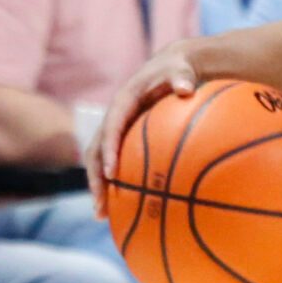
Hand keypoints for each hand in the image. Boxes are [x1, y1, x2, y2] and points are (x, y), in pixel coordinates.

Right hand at [91, 46, 200, 206]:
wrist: (171, 67)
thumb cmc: (178, 71)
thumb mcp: (180, 70)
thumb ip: (182, 78)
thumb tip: (186, 88)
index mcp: (123, 102)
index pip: (111, 127)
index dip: (108, 149)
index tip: (111, 172)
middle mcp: (114, 118)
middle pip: (95, 150)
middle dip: (95, 178)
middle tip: (100, 204)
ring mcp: (116, 130)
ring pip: (98, 161)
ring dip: (98, 187)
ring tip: (101, 215)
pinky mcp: (123, 139)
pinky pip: (114, 163)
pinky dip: (114, 184)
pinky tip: (121, 208)